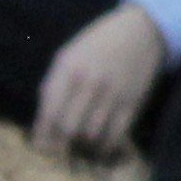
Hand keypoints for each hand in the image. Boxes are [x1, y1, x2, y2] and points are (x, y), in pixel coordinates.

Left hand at [34, 4, 170, 159]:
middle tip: (62, 149)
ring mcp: (112, 93)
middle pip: (68, 129)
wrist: (140, 31)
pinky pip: (115, 136)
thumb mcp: (67, 56)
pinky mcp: (132, 102)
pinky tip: (100, 146)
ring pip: (91, 136)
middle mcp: (89, 82)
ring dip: (83, 147)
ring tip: (81, 146)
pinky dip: (105, 147)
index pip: (49, 112)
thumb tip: (41, 125)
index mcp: (68, 69)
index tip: (42, 148)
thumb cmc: (96, 45)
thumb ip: (53, 86)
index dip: (43, 137)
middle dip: (62, 144)